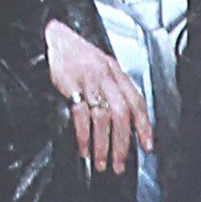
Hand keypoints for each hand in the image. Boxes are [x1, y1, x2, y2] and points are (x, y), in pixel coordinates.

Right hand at [46, 17, 149, 170]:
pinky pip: (81, 115)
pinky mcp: (71, 85)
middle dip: (122, 143)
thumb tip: (124, 118)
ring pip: (103, 117)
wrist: (53, 38)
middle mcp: (106, 76)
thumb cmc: (76, 55)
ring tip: (102, 162)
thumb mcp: (101, 66)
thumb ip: (114, 88)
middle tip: (120, 164)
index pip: (137, 101)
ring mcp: (89, 80)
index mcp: (116, 72)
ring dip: (103, 145)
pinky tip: (84, 148)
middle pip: (122, 113)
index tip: (147, 145)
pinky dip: (84, 136)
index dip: (144, 126)